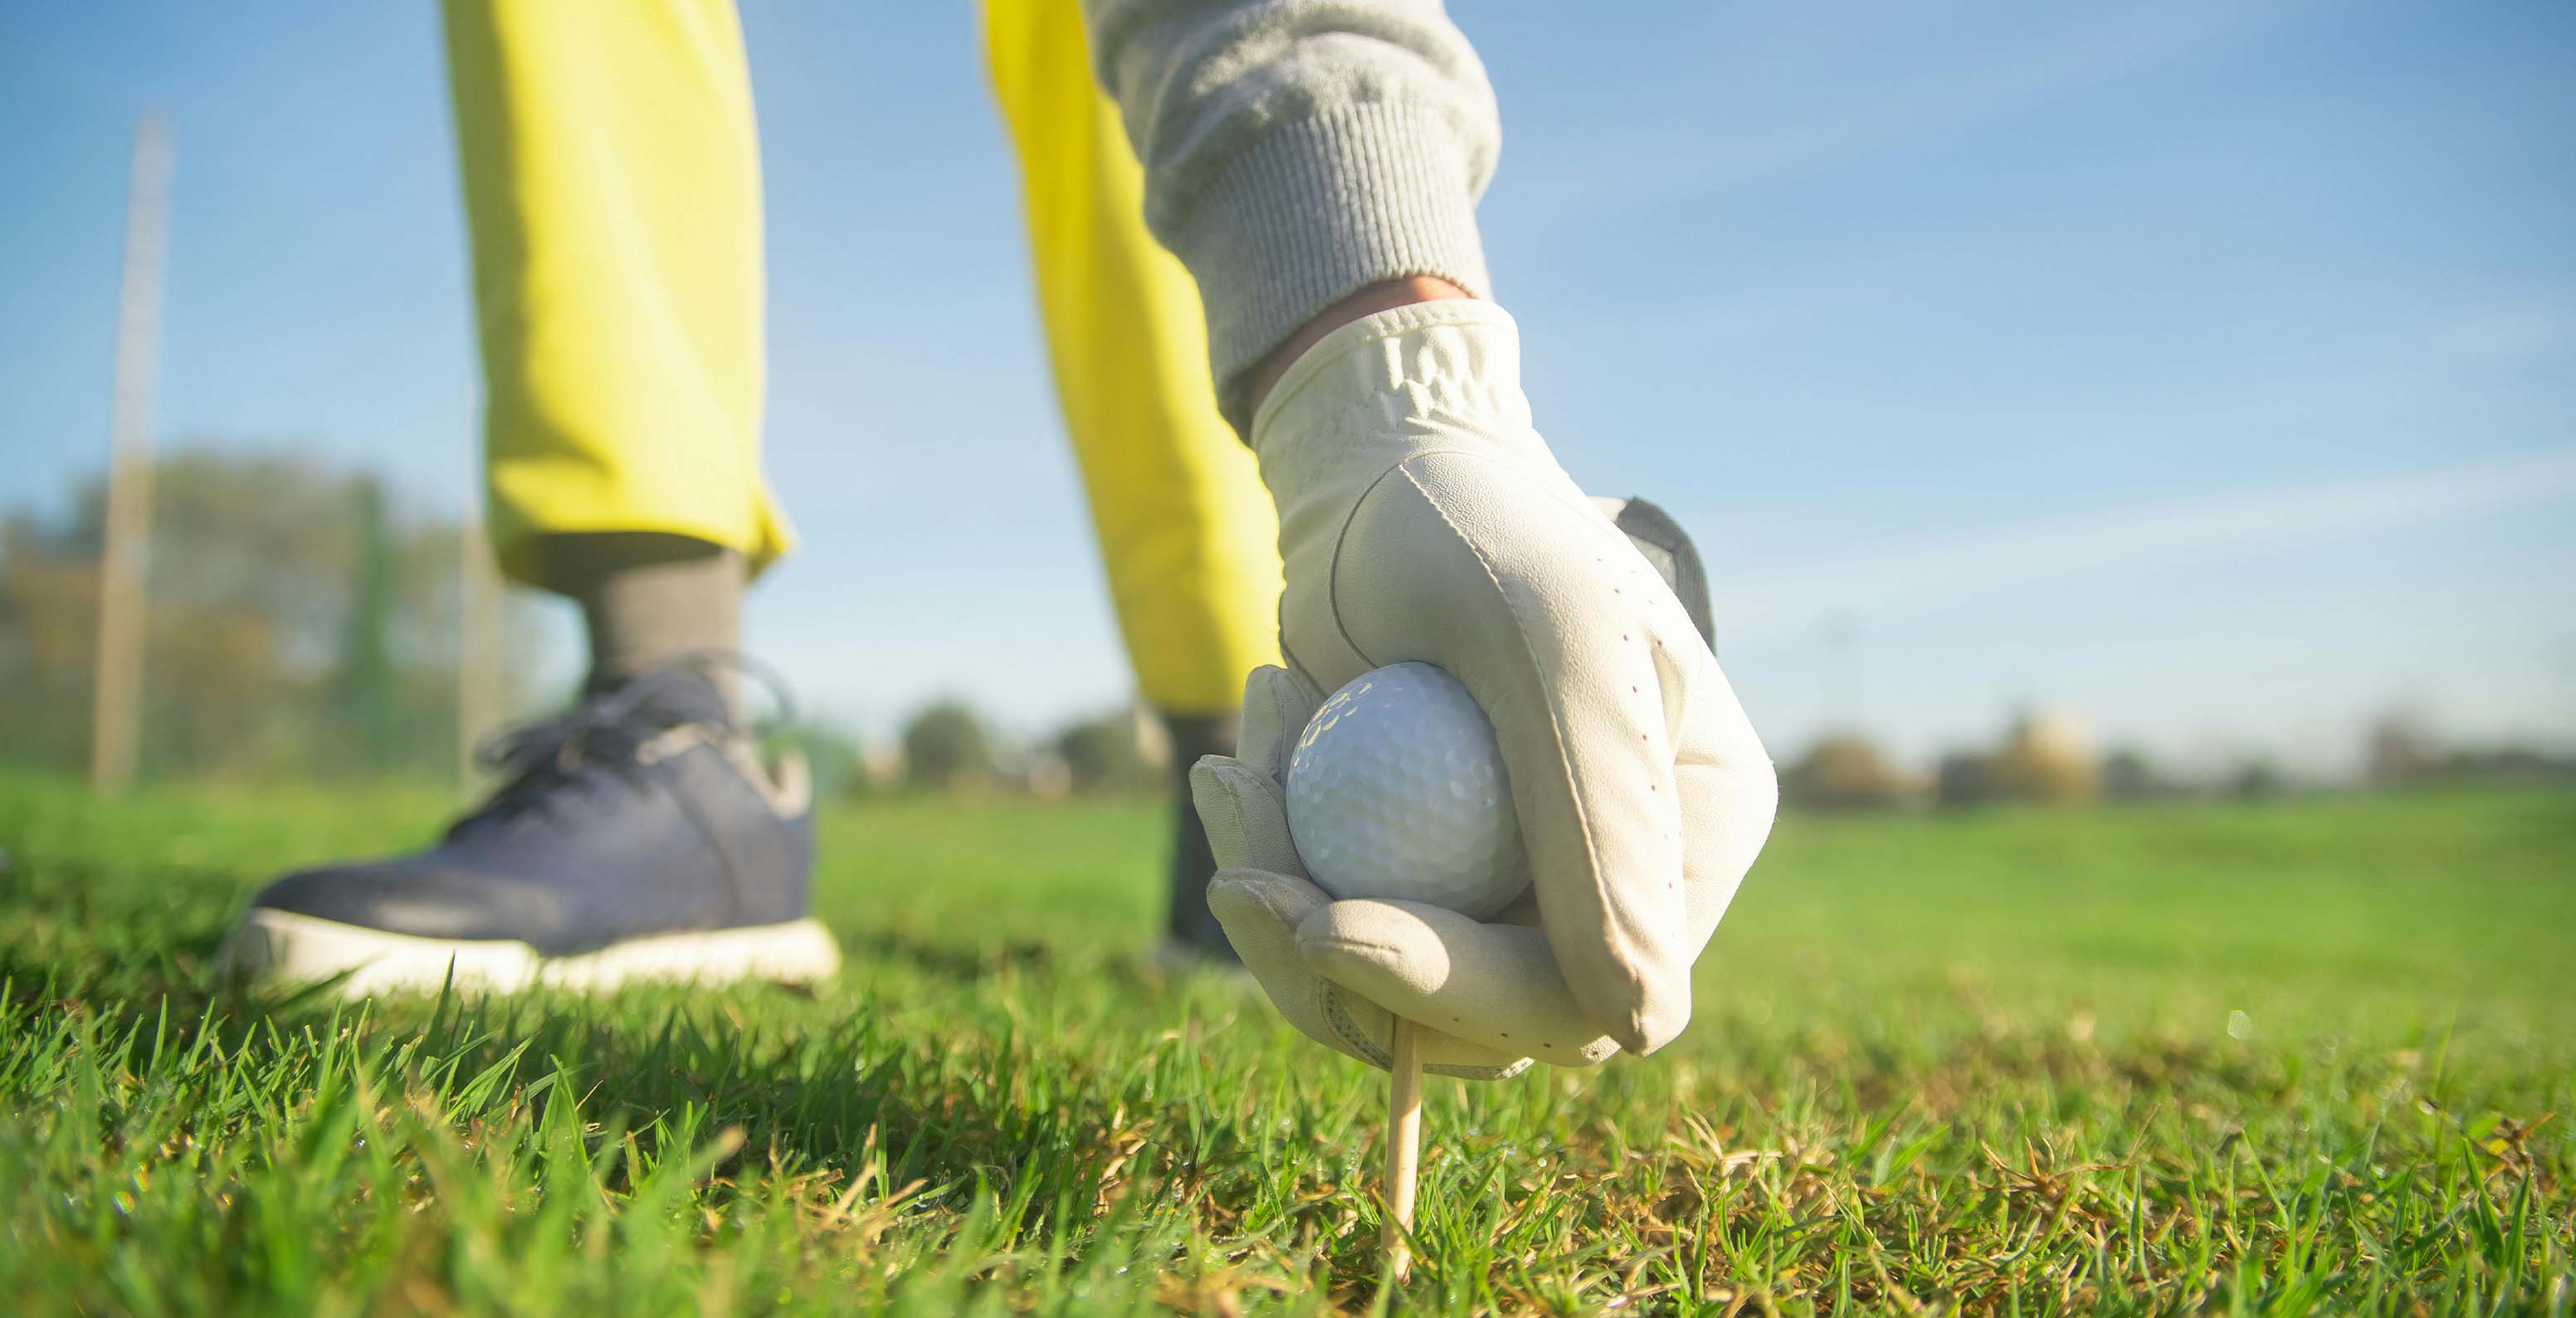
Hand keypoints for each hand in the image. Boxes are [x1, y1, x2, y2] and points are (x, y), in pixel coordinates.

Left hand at [1190, 300, 1776, 1076]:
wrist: (1376, 480)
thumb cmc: (1472, 527)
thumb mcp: (1545, 642)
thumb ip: (1599, 822)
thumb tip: (1635, 1025)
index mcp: (1693, 832)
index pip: (1598, 997)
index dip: (1464, 994)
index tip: (1323, 923)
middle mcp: (1617, 880)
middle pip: (1480, 1019)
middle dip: (1337, 952)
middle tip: (1240, 849)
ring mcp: (1512, 890)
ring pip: (1388, 995)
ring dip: (1286, 899)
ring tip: (1237, 765)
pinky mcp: (1417, 883)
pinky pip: (1335, 942)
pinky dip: (1271, 869)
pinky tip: (1237, 767)